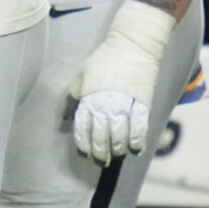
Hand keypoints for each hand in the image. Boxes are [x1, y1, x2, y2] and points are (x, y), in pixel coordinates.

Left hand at [70, 0, 173, 163]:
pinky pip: (140, 130)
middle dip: (100, 154)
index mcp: (88, 99)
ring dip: (118, 151)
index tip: (85, 154)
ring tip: (117, 155)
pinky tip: (135, 150)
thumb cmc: (103, 58)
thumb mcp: (82, 75)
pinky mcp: (143, 105)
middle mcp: (104, 106)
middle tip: (101, 162)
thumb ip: (74, 95)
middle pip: (101, 138)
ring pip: (120, 138)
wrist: (131, 46)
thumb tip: (65, 115)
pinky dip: (137, 143)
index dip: (83, 146)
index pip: (82, 130)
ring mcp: (124, 107)